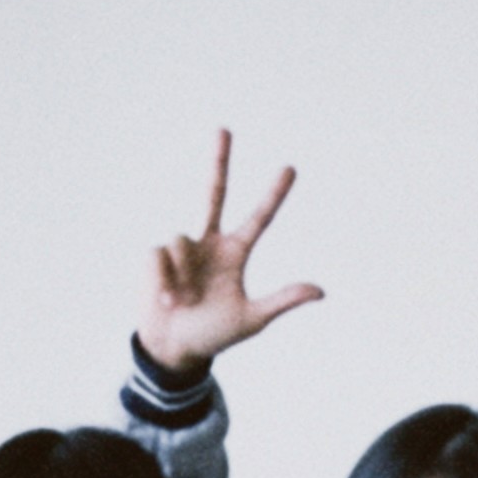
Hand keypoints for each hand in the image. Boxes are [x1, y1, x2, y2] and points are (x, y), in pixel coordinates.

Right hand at [138, 127, 320, 373]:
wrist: (174, 348)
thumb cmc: (214, 334)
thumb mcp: (252, 319)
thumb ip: (283, 300)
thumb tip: (321, 291)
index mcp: (235, 253)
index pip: (259, 218)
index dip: (273, 194)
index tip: (290, 168)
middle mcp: (209, 242)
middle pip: (214, 193)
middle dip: (218, 162)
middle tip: (224, 129)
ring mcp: (182, 246)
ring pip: (182, 240)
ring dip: (183, 276)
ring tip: (182, 301)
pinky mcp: (156, 254)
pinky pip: (162, 255)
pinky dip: (166, 279)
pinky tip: (166, 298)